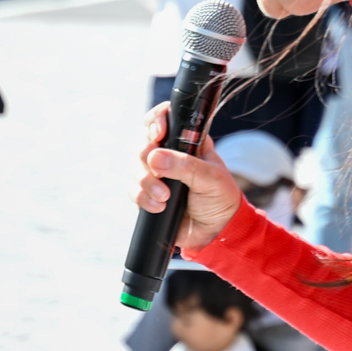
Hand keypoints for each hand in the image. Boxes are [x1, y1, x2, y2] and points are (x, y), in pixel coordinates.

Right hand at [133, 103, 244, 250]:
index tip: (157, 135)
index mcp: (188, 142)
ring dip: (145, 182)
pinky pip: (132, 190)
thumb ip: (185, 166)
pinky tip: (159, 207)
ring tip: (164, 197)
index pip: (165, 118)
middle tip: (160, 174)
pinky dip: (142, 198)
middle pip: (142, 142)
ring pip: (133, 166)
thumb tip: (155, 158)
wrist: (215, 232)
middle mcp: (169, 154)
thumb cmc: (220, 199)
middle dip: (146, 159)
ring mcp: (155, 174)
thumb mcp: (210, 178)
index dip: (156, 121)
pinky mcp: (146, 194)